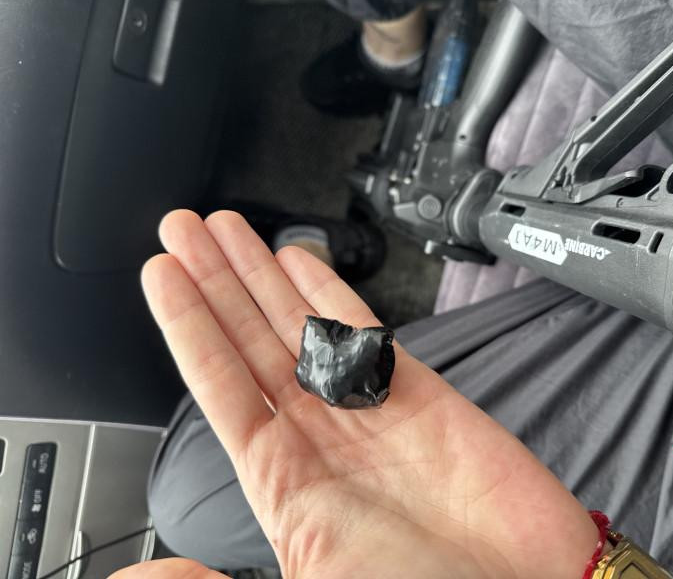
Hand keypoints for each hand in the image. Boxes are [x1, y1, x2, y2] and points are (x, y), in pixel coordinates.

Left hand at [121, 210, 598, 578]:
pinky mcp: (422, 392)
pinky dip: (331, 293)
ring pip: (300, 326)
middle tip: (182, 232)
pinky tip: (299, 262)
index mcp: (285, 487)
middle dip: (215, 285)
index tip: (163, 278)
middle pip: (251, 344)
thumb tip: (146, 576)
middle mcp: (321, 440)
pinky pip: (365, 331)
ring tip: (226, 232)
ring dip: (261, 276)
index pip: (219, 389)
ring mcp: (370, 411)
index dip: (188, 329)